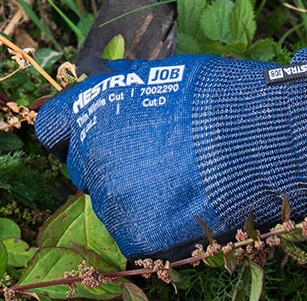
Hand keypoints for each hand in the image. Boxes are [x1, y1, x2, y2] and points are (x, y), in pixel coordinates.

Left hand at [34, 26, 306, 257]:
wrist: (252, 135)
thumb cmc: (217, 97)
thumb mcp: (166, 74)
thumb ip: (129, 90)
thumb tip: (119, 92)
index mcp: (93, 107)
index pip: (53, 124)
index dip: (68, 128)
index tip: (81, 134)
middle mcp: (90, 150)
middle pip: (82, 164)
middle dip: (107, 160)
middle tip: (149, 156)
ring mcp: (109, 194)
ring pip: (108, 198)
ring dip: (130, 191)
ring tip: (174, 179)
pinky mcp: (134, 231)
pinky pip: (132, 227)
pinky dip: (151, 218)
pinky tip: (181, 201)